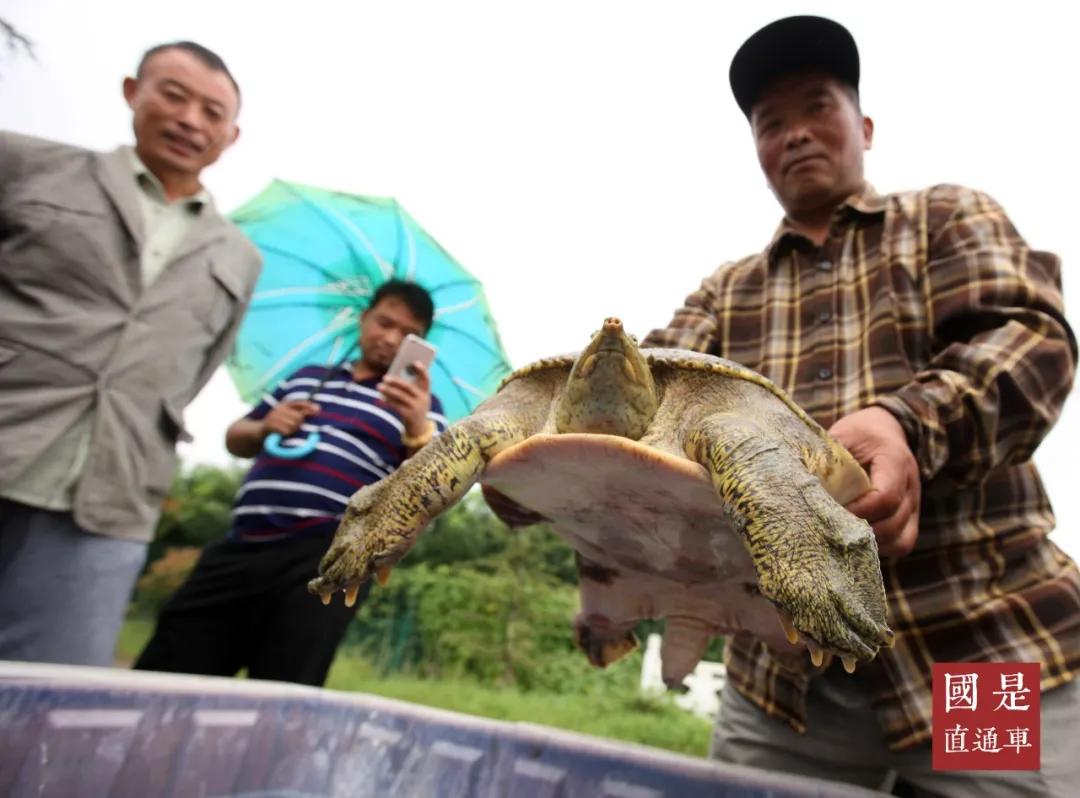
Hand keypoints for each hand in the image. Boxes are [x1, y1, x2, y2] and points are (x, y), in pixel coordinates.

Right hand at [262, 400, 320, 436]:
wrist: (257, 433)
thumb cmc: (278, 427)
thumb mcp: (289, 419)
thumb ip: (302, 413)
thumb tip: (318, 409)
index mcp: (284, 405)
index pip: (300, 403)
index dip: (309, 406)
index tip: (318, 410)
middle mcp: (279, 409)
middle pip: (299, 417)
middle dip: (299, 424)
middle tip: (294, 429)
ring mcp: (273, 416)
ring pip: (293, 424)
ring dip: (293, 431)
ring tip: (288, 432)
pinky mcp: (269, 425)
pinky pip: (285, 430)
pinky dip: (286, 434)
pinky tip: (283, 435)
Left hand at [378, 360, 431, 437]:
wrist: (419, 428)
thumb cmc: (415, 407)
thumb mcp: (417, 398)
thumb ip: (409, 388)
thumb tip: (394, 377)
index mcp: (426, 392)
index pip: (426, 379)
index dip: (422, 370)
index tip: (415, 362)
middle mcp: (423, 399)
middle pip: (409, 387)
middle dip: (397, 381)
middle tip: (385, 377)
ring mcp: (417, 408)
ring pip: (401, 397)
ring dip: (389, 391)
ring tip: (379, 386)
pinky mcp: (410, 416)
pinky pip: (397, 406)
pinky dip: (389, 401)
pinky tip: (382, 397)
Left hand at [828, 406, 920, 556]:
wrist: (883, 431)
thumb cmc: (859, 434)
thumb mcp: (842, 436)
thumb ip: (826, 459)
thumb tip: (798, 483)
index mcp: (895, 460)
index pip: (885, 497)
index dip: (857, 510)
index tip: (830, 510)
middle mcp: (911, 486)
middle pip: (892, 523)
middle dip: (859, 529)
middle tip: (828, 527)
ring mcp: (914, 505)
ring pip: (900, 540)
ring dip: (869, 542)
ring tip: (840, 535)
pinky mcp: (910, 519)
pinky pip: (902, 544)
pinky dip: (880, 548)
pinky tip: (854, 540)